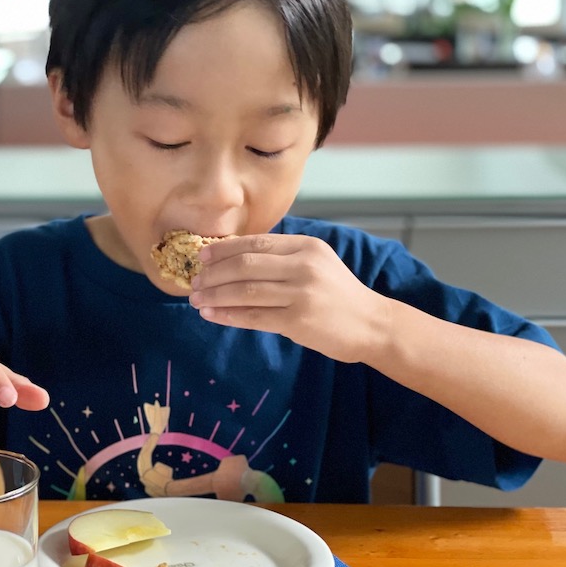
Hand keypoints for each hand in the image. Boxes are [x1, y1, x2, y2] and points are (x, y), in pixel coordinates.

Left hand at [188, 233, 389, 362]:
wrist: (371, 324)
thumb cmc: (337, 294)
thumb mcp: (315, 263)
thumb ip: (281, 258)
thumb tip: (231, 258)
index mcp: (305, 246)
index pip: (255, 242)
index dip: (223, 249)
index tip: (202, 257)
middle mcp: (303, 266)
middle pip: (245, 264)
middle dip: (213, 273)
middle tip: (194, 281)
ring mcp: (302, 293)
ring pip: (245, 290)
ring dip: (215, 295)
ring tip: (196, 300)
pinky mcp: (299, 320)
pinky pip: (254, 316)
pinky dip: (228, 315)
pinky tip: (211, 314)